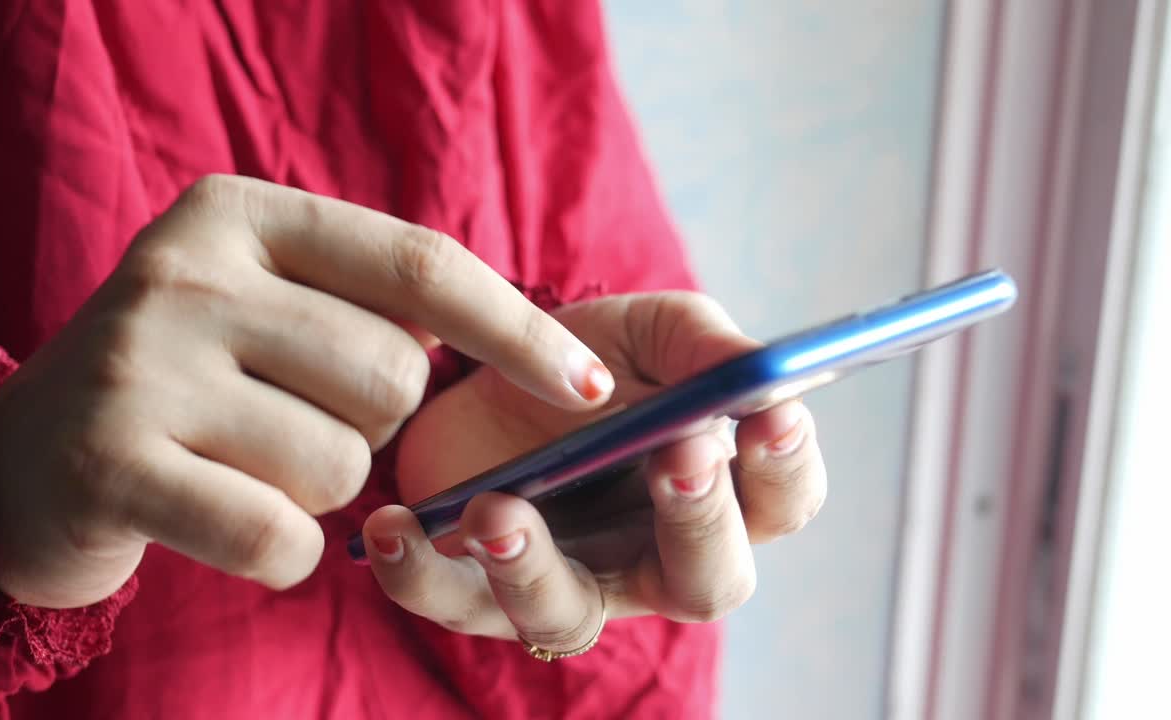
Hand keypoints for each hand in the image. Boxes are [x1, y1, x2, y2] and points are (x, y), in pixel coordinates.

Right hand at [0, 175, 615, 608]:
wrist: (19, 467)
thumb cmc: (186, 386)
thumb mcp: (263, 308)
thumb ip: (367, 307)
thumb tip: (531, 351)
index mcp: (238, 213)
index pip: (418, 264)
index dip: (517, 329)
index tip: (592, 388)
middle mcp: (185, 271)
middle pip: (391, 375)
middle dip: (377, 429)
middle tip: (300, 428)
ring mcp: (140, 365)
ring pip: (342, 462)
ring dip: (322, 493)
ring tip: (246, 470)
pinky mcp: (110, 464)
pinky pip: (278, 535)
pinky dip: (284, 553)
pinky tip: (234, 528)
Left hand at [361, 292, 827, 648]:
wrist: (473, 367)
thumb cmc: (580, 361)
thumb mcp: (644, 331)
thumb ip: (704, 345)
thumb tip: (762, 370)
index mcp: (713, 489)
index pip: (780, 500)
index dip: (785, 466)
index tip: (770, 413)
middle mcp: (652, 553)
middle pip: (708, 579)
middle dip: (698, 522)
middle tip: (674, 457)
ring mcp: (566, 580)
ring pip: (569, 615)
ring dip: (536, 568)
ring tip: (498, 511)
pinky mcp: (476, 590)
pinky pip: (453, 605)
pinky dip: (420, 575)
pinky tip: (394, 528)